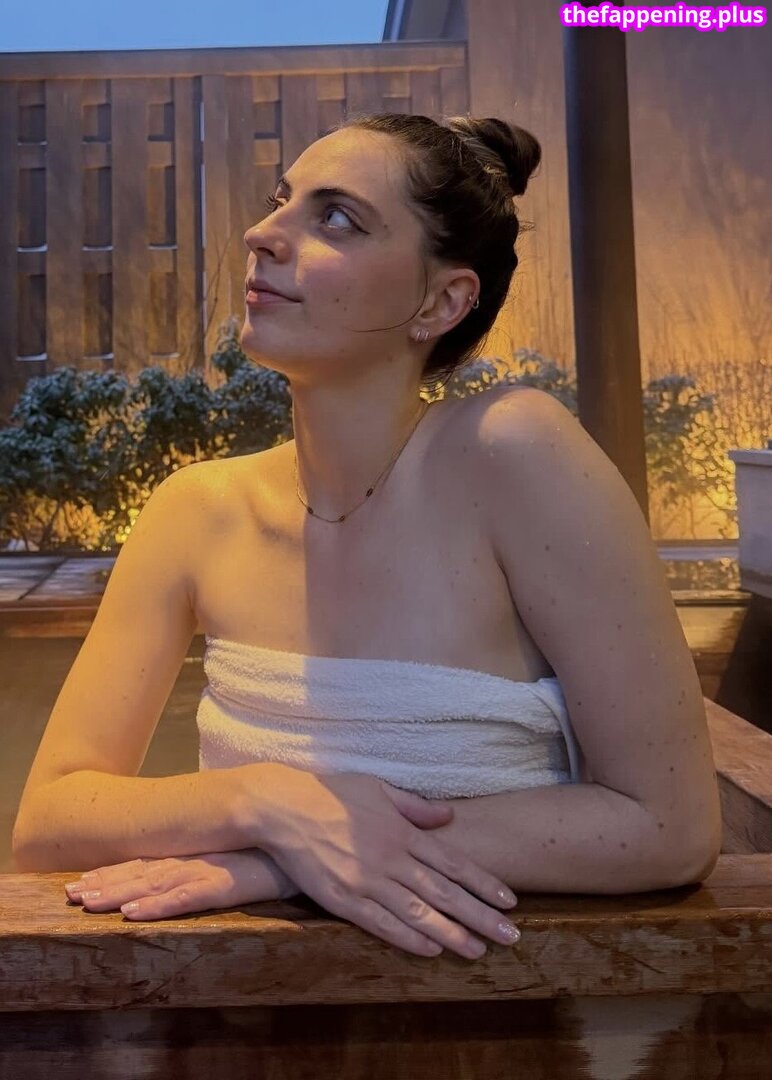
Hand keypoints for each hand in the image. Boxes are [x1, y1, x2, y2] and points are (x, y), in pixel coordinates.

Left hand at [63, 849, 299, 919]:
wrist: (314, 835)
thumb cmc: (282, 848)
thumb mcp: (246, 851)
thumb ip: (223, 854)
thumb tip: (204, 860)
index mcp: (201, 851)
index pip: (149, 862)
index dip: (115, 871)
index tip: (82, 879)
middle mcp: (199, 857)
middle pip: (143, 871)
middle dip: (104, 882)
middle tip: (70, 894)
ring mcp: (212, 868)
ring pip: (155, 883)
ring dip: (119, 893)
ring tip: (87, 903)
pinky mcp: (229, 882)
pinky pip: (188, 896)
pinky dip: (159, 905)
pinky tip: (134, 912)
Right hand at [257, 770, 519, 959]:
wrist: (282, 806)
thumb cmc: (330, 793)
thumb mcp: (377, 788)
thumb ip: (415, 806)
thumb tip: (449, 815)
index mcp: (401, 831)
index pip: (452, 861)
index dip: (482, 882)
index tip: (509, 900)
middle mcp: (390, 858)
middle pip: (444, 891)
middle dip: (480, 915)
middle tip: (511, 935)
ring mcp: (366, 880)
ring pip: (418, 912)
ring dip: (451, 934)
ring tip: (478, 950)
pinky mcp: (342, 899)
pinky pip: (380, 923)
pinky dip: (407, 937)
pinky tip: (431, 950)